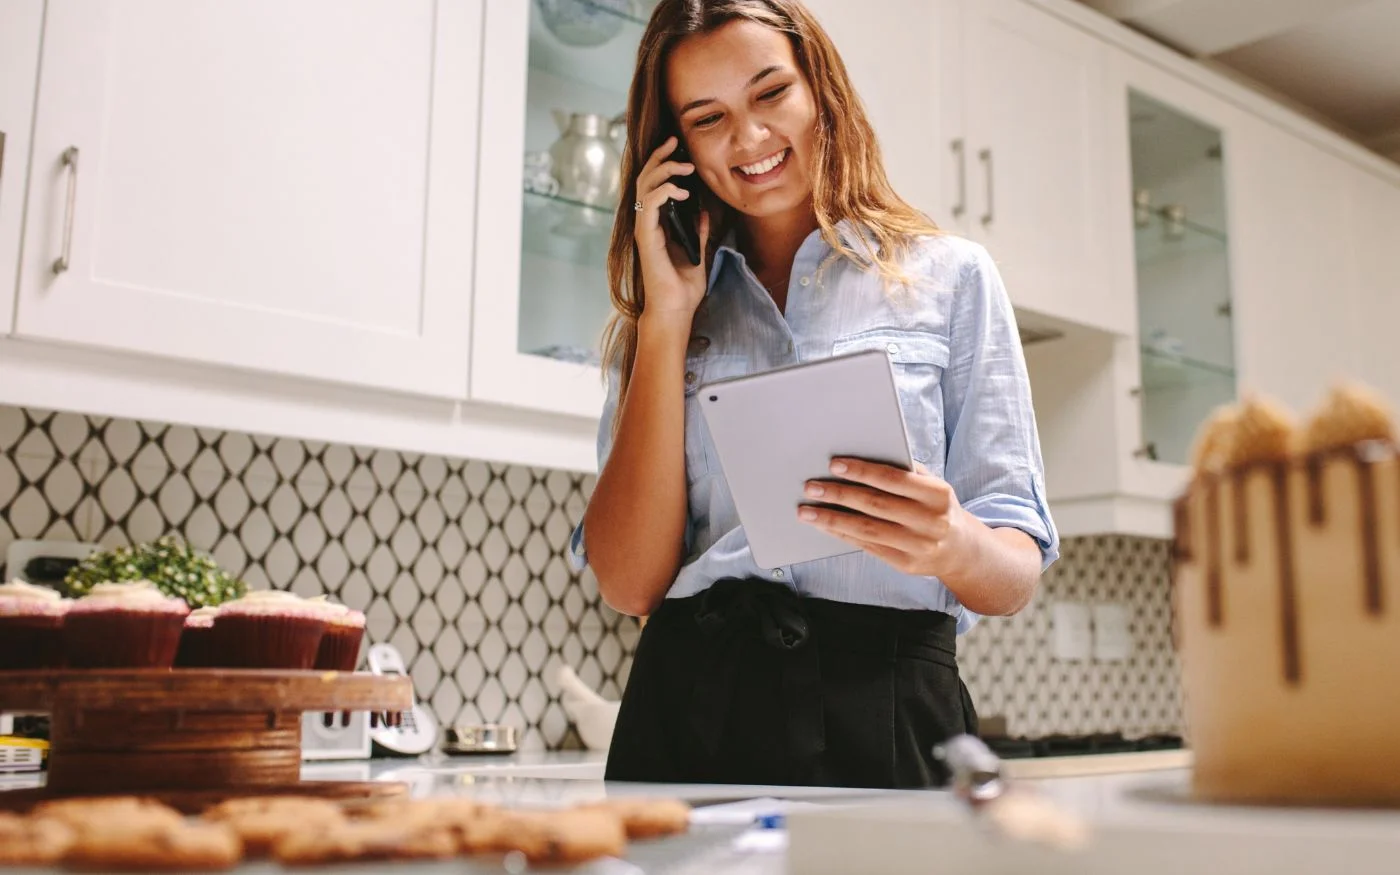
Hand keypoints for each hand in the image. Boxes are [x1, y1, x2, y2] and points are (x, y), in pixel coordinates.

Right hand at [633, 136, 711, 317]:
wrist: (676, 310)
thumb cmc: (683, 288)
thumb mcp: (697, 252)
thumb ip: (697, 231)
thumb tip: (702, 211)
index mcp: (656, 225)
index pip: (653, 185)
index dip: (663, 164)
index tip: (679, 149)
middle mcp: (646, 224)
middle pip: (645, 179)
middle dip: (659, 157)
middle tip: (675, 142)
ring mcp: (644, 229)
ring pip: (645, 187)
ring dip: (664, 171)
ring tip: (685, 166)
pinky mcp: (646, 238)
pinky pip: (649, 205)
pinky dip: (664, 192)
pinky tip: (681, 190)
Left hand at [796, 458, 970, 577]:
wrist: (960, 550)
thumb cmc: (936, 507)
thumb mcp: (932, 485)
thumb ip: (905, 471)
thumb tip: (862, 456)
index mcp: (937, 494)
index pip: (894, 479)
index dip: (862, 471)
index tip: (834, 464)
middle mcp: (929, 521)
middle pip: (875, 505)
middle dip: (839, 494)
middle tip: (811, 487)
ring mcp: (918, 546)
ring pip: (866, 529)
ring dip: (831, 519)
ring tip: (806, 510)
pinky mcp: (905, 564)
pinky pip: (867, 546)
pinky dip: (842, 534)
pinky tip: (824, 525)